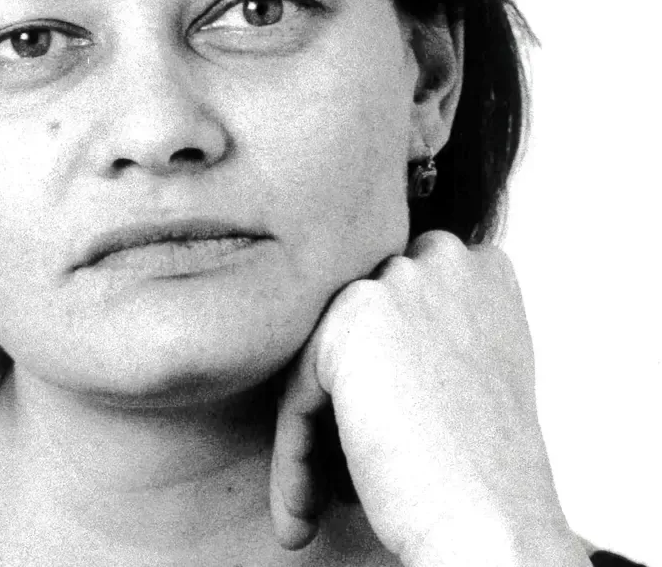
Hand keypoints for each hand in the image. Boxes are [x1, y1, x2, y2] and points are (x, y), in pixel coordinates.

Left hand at [269, 231, 588, 565]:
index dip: (374, 384)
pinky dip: (293, 457)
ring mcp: (399, 281)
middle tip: (333, 479)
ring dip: (308, 436)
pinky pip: (294, 394)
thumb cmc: (484, 470)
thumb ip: (424, 326)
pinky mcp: (351, 322)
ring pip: (315, 365)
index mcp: (480, 267)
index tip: (371, 447)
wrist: (495, 527)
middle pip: (348, 333)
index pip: (388, 312)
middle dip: (335, 404)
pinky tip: (300, 516)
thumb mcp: (471, 369)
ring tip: (313, 501)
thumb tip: (355, 335)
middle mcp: (443, 259)